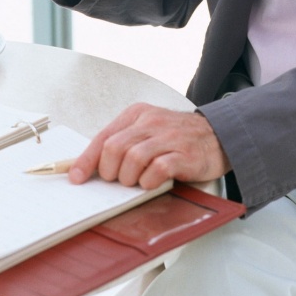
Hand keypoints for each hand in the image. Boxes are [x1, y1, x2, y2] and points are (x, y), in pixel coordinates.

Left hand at [68, 104, 230, 189]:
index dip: (87, 160)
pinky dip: (149, 182)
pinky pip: (157, 170)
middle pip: (114, 148)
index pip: (104, 137)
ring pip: (133, 159)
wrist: (218, 136)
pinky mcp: (184, 154)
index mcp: (138, 113)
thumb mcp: (147, 131)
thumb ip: (122, 143)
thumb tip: (88, 166)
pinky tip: (153, 182)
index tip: (76, 177)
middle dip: (109, 171)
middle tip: (117, 181)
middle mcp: (151, 121)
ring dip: (129, 178)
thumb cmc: (177, 138)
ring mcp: (168, 137)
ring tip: (137, 182)